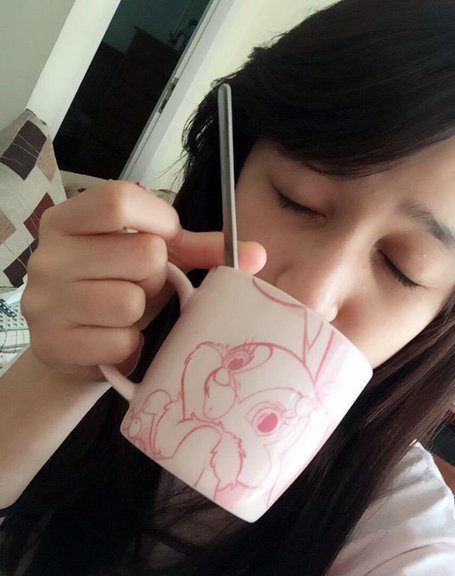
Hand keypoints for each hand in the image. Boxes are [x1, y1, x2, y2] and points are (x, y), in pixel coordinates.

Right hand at [21, 181, 265, 381]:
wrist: (76, 344)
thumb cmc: (116, 287)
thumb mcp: (154, 257)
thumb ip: (199, 247)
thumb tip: (257, 254)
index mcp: (68, 219)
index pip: (120, 200)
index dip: (159, 222)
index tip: (165, 241)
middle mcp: (48, 255)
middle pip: (142, 253)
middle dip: (155, 275)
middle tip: (137, 285)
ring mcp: (45, 301)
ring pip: (130, 302)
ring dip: (140, 312)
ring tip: (123, 314)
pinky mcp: (52, 344)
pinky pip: (120, 342)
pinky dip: (128, 345)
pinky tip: (114, 340)